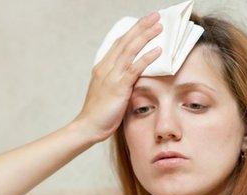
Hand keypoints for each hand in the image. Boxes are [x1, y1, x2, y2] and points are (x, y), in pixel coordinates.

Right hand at [72, 12, 163, 142]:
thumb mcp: (108, 91)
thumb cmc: (99, 113)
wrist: (88, 127)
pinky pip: (134, 69)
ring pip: (130, 50)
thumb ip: (119, 80)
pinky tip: (158, 51)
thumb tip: (135, 75)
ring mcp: (111, 76)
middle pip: (125, 41)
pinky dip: (146, 58)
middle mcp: (106, 68)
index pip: (119, 43)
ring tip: (159, 27)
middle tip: (155, 16)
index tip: (144, 23)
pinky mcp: (118, 87)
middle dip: (141, 27)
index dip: (132, 31)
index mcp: (102, 67)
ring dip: (145, 36)